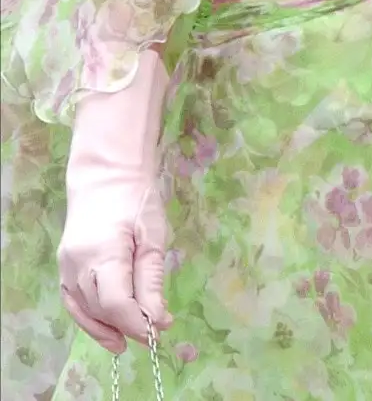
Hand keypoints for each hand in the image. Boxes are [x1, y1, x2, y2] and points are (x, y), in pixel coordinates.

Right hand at [58, 48, 172, 353]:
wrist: (106, 175)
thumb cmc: (137, 200)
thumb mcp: (154, 237)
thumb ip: (151, 280)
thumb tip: (157, 319)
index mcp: (102, 252)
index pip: (115, 302)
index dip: (136, 322)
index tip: (160, 330)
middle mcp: (77, 263)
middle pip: (99, 308)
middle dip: (126, 326)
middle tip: (154, 336)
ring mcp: (66, 265)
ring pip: (84, 308)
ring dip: (106, 327)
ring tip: (129, 343)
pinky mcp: (65, 265)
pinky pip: (74, 300)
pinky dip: (89, 317)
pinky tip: (107, 329)